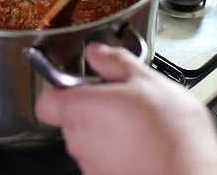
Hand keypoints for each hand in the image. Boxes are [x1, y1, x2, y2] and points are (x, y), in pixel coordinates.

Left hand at [35, 43, 216, 174]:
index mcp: (80, 109)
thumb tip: (97, 53)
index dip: (63, 88)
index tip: (84, 82)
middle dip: (94, 107)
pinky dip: (119, 151)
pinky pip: (104, 160)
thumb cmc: (170, 132)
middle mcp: (78, 140)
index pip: (47, 100)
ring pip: (90, 140)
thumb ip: (114, 62)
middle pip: (71, 118)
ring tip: (139, 122)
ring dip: (108, 130)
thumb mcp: (147, 80)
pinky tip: (144, 143)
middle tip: (123, 99)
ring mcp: (91, 165)